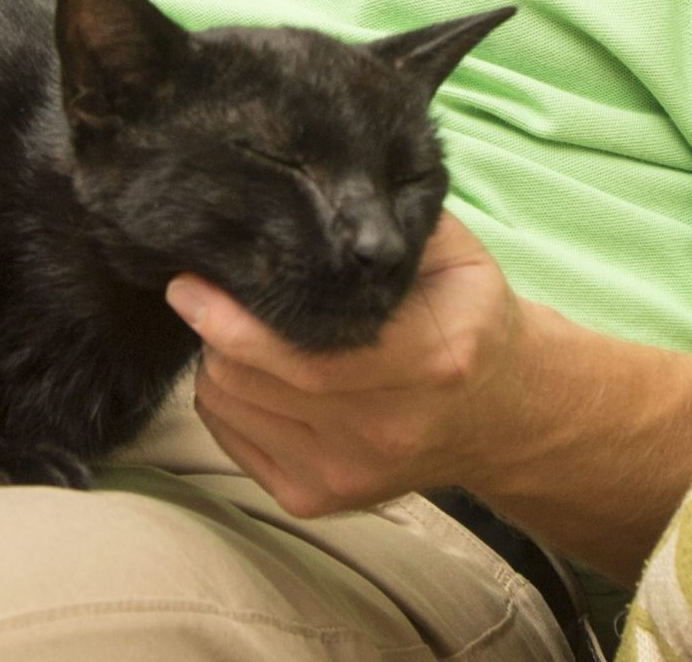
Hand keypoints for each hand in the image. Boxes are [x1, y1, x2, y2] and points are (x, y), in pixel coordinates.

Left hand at [167, 209, 529, 518]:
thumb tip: (304, 193)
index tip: (188, 279)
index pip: (302, 354)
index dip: (229, 318)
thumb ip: (387, 223)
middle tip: (206, 289)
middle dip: (213, 328)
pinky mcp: (319, 499)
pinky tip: (256, 371)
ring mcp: (349, 474)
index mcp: (428, 361)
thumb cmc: (467, 315)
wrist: (503, 414)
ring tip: (242, 328)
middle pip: (250, 379)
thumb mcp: (453, 254)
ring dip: (219, 360)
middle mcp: (386, 430)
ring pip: (229, 406)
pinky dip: (227, 397)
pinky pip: (230, 437)